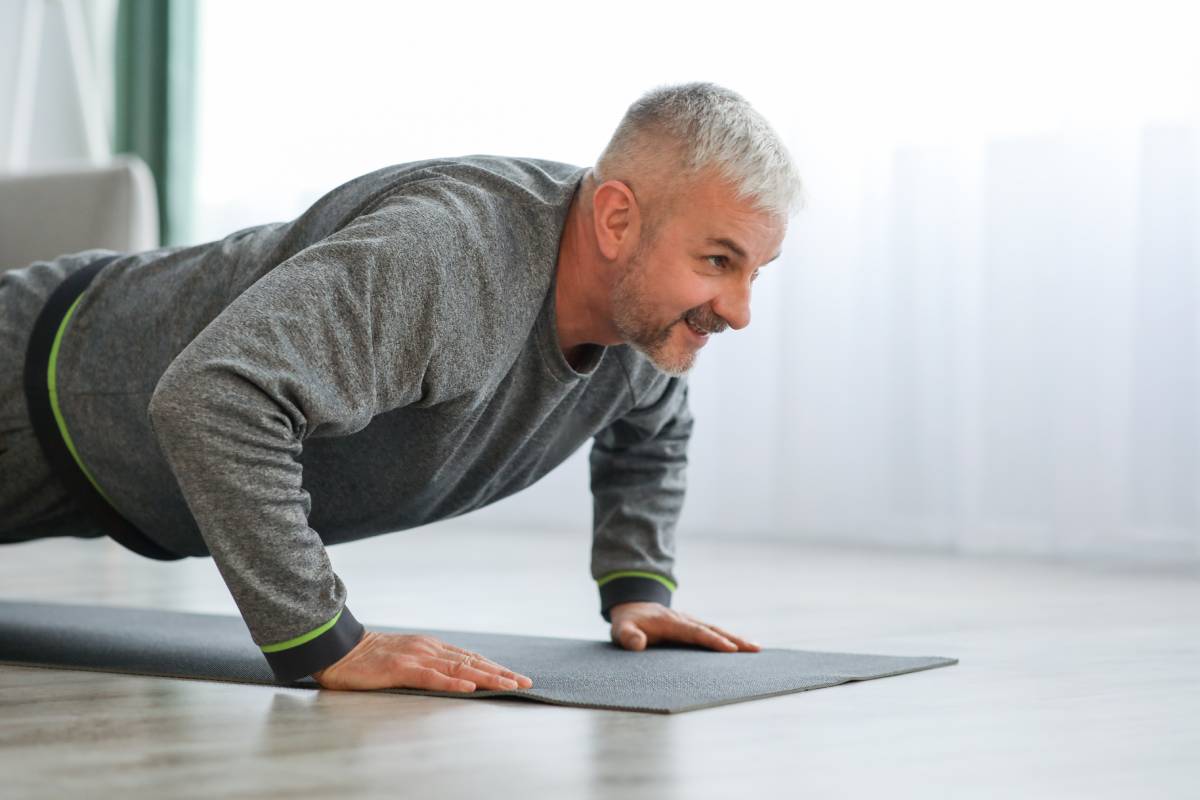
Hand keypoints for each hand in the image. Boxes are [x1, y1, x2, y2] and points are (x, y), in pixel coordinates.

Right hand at [311, 630, 533, 691]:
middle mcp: (429, 649)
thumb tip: (451, 676)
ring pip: (459, 668)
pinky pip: (432, 677)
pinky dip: (453, 683)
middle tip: (525, 683)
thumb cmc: (369, 659)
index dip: (495, 668)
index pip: (470, 659)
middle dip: (501, 673)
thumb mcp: (404, 659)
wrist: (339, 650)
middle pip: (472, 662)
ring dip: (487, 678)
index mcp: (431, 647)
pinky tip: (470, 688)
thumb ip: (426, 665)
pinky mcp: (401, 668)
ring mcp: (416, 657)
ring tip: (509, 685)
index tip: (516, 677)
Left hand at [608, 602, 761, 652]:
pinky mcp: (692, 628)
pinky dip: (729, 639)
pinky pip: (713, 633)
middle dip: (734, 639)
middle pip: (713, 629)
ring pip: (716, 630)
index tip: (730, 649)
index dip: (713, 640)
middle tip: (754, 649)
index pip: (695, 632)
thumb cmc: (628, 622)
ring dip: (736, 639)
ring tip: (756, 648)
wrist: (633, 606)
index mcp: (671, 622)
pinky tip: (742, 647)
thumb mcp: (621, 629)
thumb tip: (638, 644)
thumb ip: (628, 636)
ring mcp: (690, 623)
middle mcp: (685, 620)